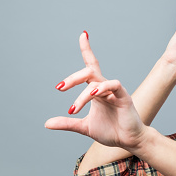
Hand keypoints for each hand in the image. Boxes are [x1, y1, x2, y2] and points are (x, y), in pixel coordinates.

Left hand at [45, 32, 148, 149]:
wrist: (128, 141)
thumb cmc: (111, 131)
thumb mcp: (84, 127)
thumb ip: (67, 123)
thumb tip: (47, 123)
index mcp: (96, 91)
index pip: (91, 65)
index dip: (87, 49)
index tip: (83, 34)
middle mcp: (104, 87)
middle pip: (89, 71)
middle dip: (72, 78)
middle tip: (59, 88)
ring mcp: (114, 91)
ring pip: (96, 81)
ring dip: (82, 95)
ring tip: (73, 109)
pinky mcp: (124, 96)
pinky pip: (113, 84)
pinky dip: (102, 87)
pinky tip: (94, 95)